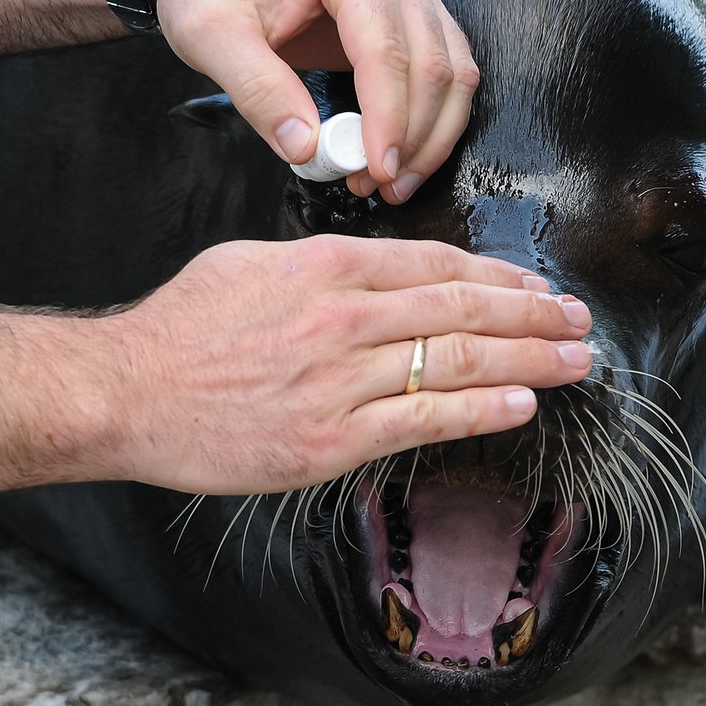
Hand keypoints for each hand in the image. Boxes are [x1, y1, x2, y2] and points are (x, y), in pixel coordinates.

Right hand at [96, 236, 592, 494]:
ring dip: (527, 361)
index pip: (436, 265)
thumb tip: (378, 273)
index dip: (500, 279)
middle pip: (462, 310)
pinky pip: (423, 421)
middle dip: (533, 316)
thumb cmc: (182, 330)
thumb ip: (323, 266)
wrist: (126, 393)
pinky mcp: (331, 440)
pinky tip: (521, 405)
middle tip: (580, 322)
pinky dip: (479, 411)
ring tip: (574, 362)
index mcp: (326, 266)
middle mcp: (343, 317)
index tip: (539, 289)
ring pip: (456, 362)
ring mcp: (339, 380)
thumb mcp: (252, 265)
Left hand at [150, 0, 476, 205]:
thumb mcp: (211, 33)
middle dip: (413, 140)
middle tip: (378, 187)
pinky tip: (401, 157)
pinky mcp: (414, 19)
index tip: (375, 172)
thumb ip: (258, 90)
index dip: (388, 122)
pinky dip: (432, 123)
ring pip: (454, 76)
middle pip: (434, 68)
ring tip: (392, 183)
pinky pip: (447, 75)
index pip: (387, 53)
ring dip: (432, 138)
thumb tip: (307, 148)